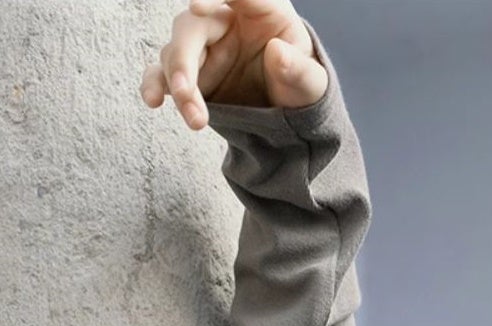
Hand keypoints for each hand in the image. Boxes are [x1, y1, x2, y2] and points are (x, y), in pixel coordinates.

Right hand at [137, 0, 327, 130]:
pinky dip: (155, 84)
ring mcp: (203, 45)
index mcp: (259, 9)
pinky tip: (152, 99)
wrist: (288, 108)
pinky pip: (163, 72)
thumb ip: (299, 69)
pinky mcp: (189, 72)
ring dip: (178, 86)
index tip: (196, 6)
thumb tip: (278, 52)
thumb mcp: (311, 82)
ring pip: (176, 53)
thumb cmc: (300, 83)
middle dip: (185, 59)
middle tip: (185, 91)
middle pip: (193, 26)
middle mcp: (224, 19)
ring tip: (195, 120)